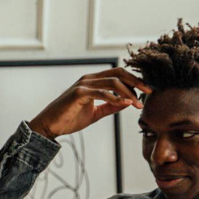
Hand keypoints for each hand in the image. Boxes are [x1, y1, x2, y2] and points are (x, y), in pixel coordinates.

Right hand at [26, 67, 151, 139]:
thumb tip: (127, 103)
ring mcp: (83, 84)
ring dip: (128, 92)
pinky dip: (115, 98)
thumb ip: (110, 107)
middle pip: (118, 73)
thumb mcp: (95, 113)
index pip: (119, 74)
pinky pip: (101, 92)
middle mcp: (89, 78)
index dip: (134, 81)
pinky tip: (124, 104)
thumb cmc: (70, 118)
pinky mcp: (78, 93)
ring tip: (137, 104)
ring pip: (112, 81)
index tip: (147, 92)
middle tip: (149, 92)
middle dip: (136, 82)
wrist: (50, 125)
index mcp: (94, 81)